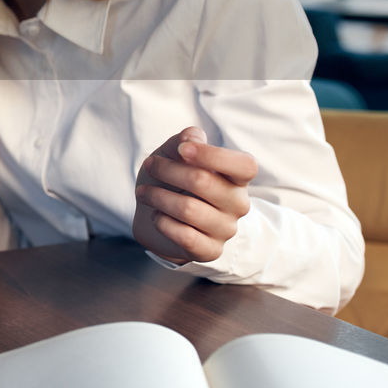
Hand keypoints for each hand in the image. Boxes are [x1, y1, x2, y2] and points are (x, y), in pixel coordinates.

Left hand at [132, 127, 256, 264]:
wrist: (155, 217)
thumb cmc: (170, 181)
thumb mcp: (172, 155)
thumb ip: (183, 141)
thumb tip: (191, 136)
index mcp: (236, 178)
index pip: (244, 165)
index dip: (212, 155)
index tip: (182, 149)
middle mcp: (238, 204)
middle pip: (204, 181)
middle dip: (168, 170)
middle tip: (150, 165)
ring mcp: (226, 229)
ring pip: (189, 209)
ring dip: (158, 197)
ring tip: (143, 192)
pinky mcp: (210, 251)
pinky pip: (185, 236)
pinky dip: (163, 222)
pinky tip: (156, 216)